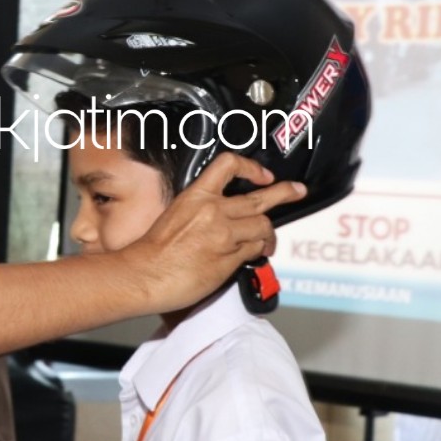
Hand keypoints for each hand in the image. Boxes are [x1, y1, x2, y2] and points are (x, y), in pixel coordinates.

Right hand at [125, 152, 303, 311]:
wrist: (144, 274)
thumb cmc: (153, 250)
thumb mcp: (177, 214)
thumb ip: (203, 209)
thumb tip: (225, 213)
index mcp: (197, 196)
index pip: (229, 166)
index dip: (251, 167)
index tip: (262, 175)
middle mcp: (214, 211)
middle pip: (259, 198)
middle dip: (284, 192)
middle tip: (297, 190)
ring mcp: (224, 235)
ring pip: (263, 226)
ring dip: (269, 234)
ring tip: (269, 242)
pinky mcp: (229, 259)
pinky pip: (254, 250)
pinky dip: (257, 251)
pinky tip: (256, 254)